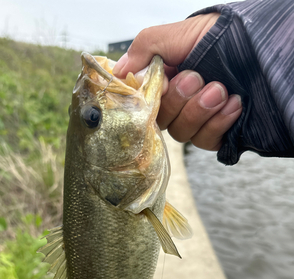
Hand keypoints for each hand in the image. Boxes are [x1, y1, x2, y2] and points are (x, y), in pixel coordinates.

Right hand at [113, 14, 241, 151]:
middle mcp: (178, 103)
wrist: (262, 51)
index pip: (143, 103)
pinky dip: (218, 123)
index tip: (164, 80)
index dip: (149, 98)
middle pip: (161, 121)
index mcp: (165, 81)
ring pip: (181, 133)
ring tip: (220, 89)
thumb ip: (145, 49)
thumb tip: (118, 72)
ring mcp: (197, 120)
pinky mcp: (216, 134)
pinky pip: (205, 141)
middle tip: (198, 78)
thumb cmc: (220, 37)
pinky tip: (233, 104)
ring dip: (199, 111)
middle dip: (179, 100)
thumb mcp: (177, 34)